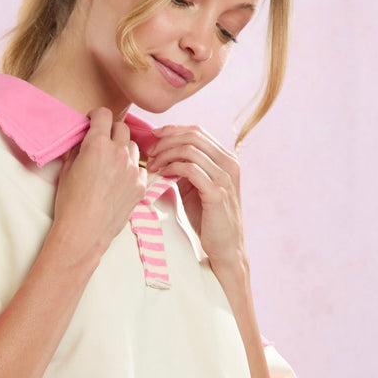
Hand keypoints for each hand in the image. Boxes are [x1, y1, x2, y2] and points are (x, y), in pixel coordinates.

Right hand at [53, 107, 147, 264]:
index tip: (94, 123)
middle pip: (121, 127)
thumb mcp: (67, 170)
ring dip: (123, 149)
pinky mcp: (141, 186)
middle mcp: (119, 153)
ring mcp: (133, 170)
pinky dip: (132, 170)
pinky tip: (120, 181)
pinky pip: (140, 168)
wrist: (83, 233)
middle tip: (102, 143)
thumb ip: (78, 149)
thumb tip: (83, 139)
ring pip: (133, 147)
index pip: (104, 114)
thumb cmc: (70, 203)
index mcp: (98, 144)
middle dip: (111, 131)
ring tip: (111, 164)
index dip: (97, 117)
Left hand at [146, 124, 247, 281]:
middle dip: (166, 140)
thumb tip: (161, 156)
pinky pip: (190, 169)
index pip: (197, 131)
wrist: (224, 247)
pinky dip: (172, 168)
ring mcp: (225, 177)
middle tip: (149, 152)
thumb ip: (185, 170)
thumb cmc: (208, 220)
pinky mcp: (216, 192)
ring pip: (190, 150)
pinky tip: (161, 175)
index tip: (153, 137)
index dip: (172, 130)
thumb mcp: (196, 189)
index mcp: (226, 159)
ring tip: (152, 165)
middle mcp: (229, 163)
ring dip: (166, 154)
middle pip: (193, 135)